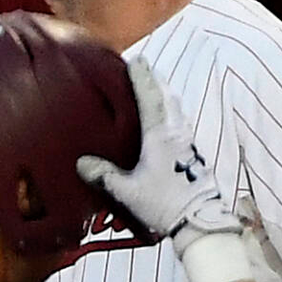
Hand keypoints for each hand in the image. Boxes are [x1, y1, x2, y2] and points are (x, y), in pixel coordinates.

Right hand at [77, 61, 236, 246]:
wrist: (199, 221)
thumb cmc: (164, 204)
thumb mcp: (128, 191)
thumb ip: (104, 175)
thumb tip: (82, 163)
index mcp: (159, 136)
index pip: (149, 98)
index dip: (142, 77)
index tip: (136, 60)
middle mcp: (176, 132)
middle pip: (167, 96)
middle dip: (155, 80)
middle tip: (142, 68)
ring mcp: (188, 140)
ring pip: (176, 107)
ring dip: (165, 93)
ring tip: (153, 87)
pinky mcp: (193, 151)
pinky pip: (180, 120)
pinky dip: (170, 109)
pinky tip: (164, 117)